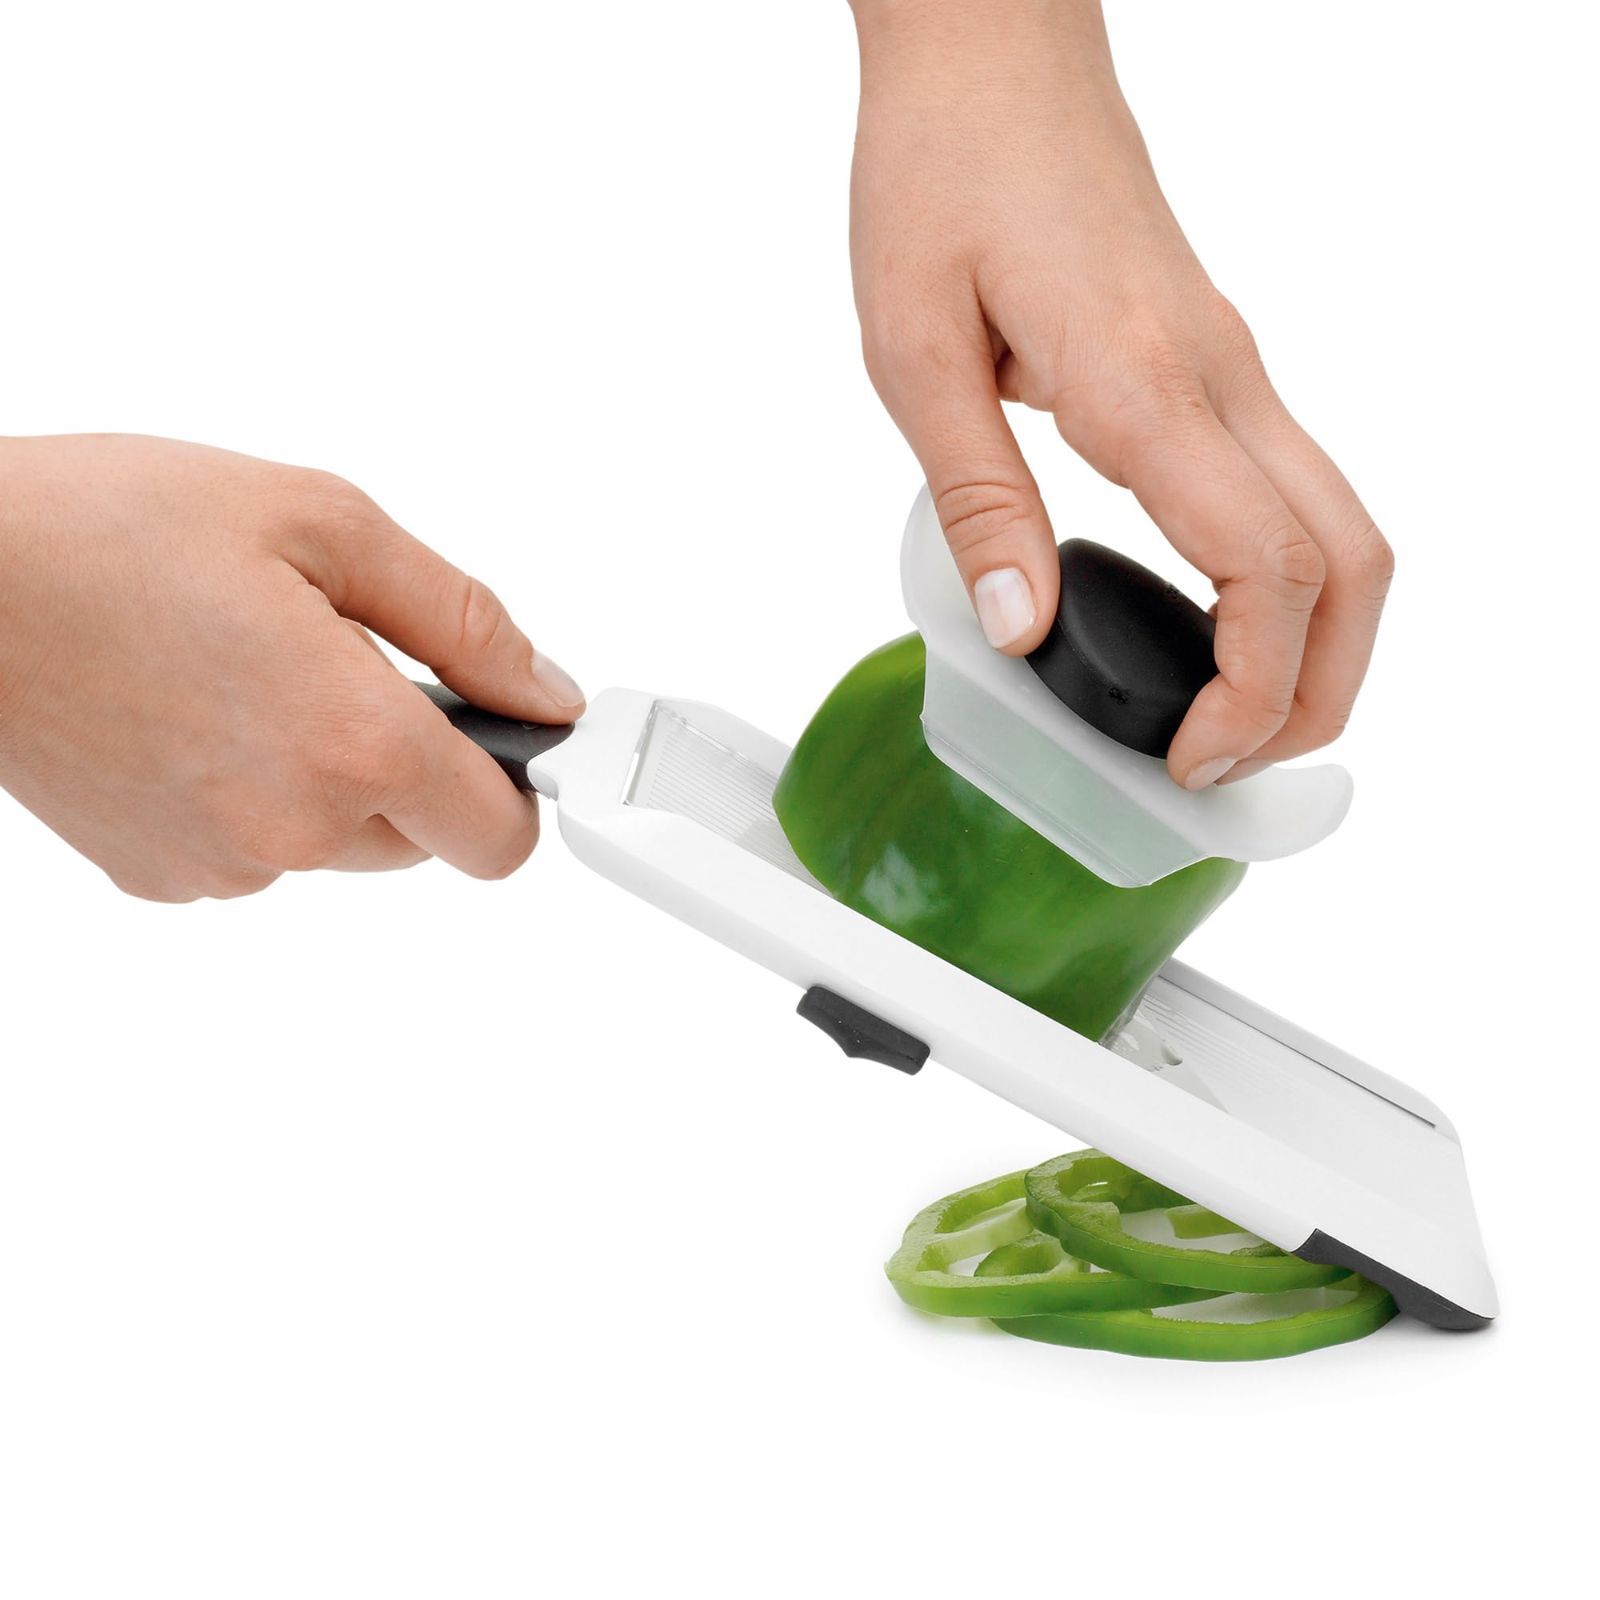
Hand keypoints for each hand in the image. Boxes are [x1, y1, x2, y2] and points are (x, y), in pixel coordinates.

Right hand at [0, 434, 583, 900]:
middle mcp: (293, 828)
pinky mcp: (161, 876)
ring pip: (340, 846)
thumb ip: (463, 621)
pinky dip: (254, 797)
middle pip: (423, 839)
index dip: (513, 783)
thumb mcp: (325, 523)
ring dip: (329, 779)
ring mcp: (221, 865)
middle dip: (409, 762)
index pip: (502, 838)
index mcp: (353, 742)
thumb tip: (543, 693)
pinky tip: (199, 716)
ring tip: (250, 678)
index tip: (497, 734)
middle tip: (338, 664)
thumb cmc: (110, 528)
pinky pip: (258, 853)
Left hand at [849, 0, 1392, 786]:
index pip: (1264, 568)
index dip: (1251, 690)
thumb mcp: (916, 354)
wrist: (991, 59)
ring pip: (1344, 525)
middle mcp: (1223, 378)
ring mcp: (1236, 367)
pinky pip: (1294, 488)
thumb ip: (979, 498)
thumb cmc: (942, 177)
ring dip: (1318, 639)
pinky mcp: (1220, 362)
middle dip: (1316, 689)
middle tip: (1227, 762)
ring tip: (1231, 714)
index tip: (1192, 757)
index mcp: (1146, 384)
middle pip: (1351, 562)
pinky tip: (1216, 621)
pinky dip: (1287, 580)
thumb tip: (1020, 628)